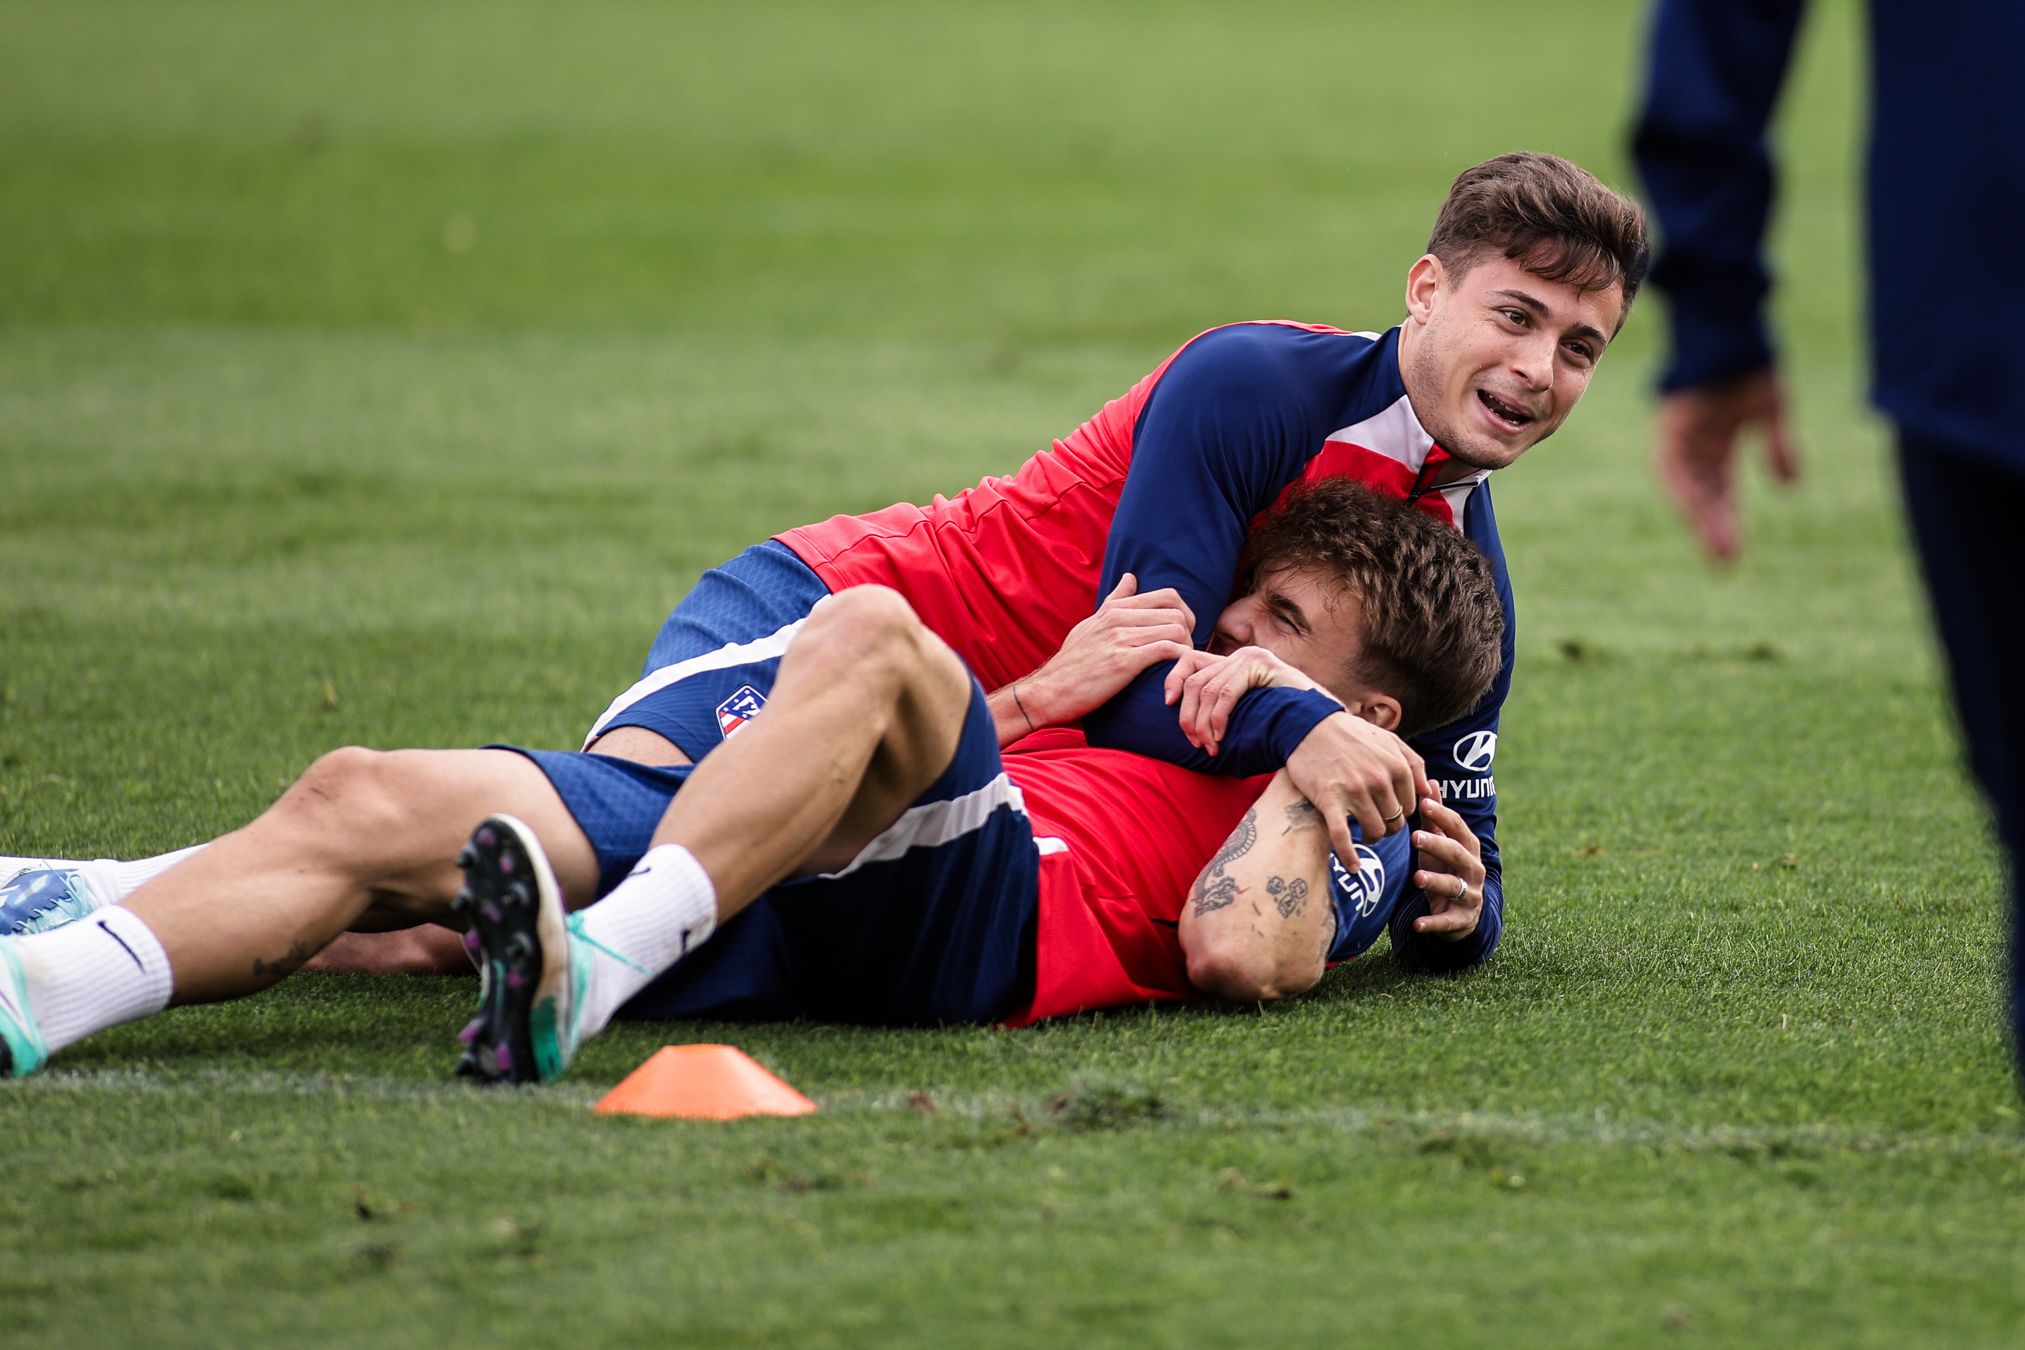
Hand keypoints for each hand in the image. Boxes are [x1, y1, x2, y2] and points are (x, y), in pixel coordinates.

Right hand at [1012, 573, 1194, 729]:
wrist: (1047, 692)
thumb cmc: (1070, 664)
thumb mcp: (1089, 625)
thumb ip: (1113, 601)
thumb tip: (1130, 577)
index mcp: (1114, 609)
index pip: (1168, 596)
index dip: (1184, 614)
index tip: (1182, 635)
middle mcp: (1118, 618)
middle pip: (1177, 612)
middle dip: (1190, 633)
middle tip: (1184, 653)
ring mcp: (1121, 638)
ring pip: (1176, 629)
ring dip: (1186, 649)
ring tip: (1179, 666)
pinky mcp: (1124, 662)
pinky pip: (1167, 650)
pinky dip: (1179, 662)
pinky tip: (1174, 676)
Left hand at [1162, 644, 1323, 755]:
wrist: (1321, 731)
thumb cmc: (1283, 728)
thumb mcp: (1245, 714)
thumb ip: (1221, 708)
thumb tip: (1185, 721)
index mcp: (1236, 663)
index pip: (1189, 660)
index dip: (1173, 680)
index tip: (1167, 705)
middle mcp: (1242, 655)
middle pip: (1194, 678)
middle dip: (1187, 715)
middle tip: (1195, 743)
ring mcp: (1252, 657)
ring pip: (1206, 688)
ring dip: (1202, 723)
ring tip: (1209, 747)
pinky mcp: (1261, 666)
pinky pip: (1225, 693)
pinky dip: (1217, 718)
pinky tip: (1221, 738)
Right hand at [1283, 713, 1429, 865]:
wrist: (1309, 725)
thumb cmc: (1351, 733)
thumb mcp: (1389, 739)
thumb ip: (1414, 763)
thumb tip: (1429, 791)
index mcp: (1396, 766)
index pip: (1410, 807)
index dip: (1401, 814)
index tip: (1388, 813)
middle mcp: (1379, 780)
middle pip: (1395, 822)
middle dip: (1388, 827)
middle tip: (1376, 824)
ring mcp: (1354, 791)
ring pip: (1375, 832)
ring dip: (1372, 838)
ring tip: (1364, 835)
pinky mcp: (1329, 800)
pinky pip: (1343, 837)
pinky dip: (1349, 856)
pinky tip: (1353, 867)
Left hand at [1409, 794, 1484, 939]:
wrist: (1463, 913)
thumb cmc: (1446, 869)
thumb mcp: (1439, 843)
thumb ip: (1434, 816)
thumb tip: (1429, 780)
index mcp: (1469, 847)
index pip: (1458, 828)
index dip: (1442, 815)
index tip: (1423, 803)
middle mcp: (1473, 870)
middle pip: (1457, 854)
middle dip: (1437, 845)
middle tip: (1415, 837)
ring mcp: (1471, 895)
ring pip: (1454, 886)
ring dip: (1436, 881)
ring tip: (1417, 877)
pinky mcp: (1462, 920)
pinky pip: (1448, 922)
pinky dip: (1433, 923)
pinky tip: (1417, 924)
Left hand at [1655, 369, 1799, 562]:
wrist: (1729, 329)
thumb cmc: (1747, 366)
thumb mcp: (1769, 411)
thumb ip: (1777, 447)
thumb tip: (1791, 485)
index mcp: (1713, 449)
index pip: (1716, 494)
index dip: (1723, 523)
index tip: (1729, 556)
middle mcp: (1694, 448)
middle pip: (1701, 497)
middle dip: (1712, 528)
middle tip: (1725, 561)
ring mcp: (1680, 438)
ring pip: (1688, 488)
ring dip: (1702, 516)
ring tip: (1719, 544)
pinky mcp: (1673, 428)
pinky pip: (1677, 467)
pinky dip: (1689, 489)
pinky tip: (1702, 508)